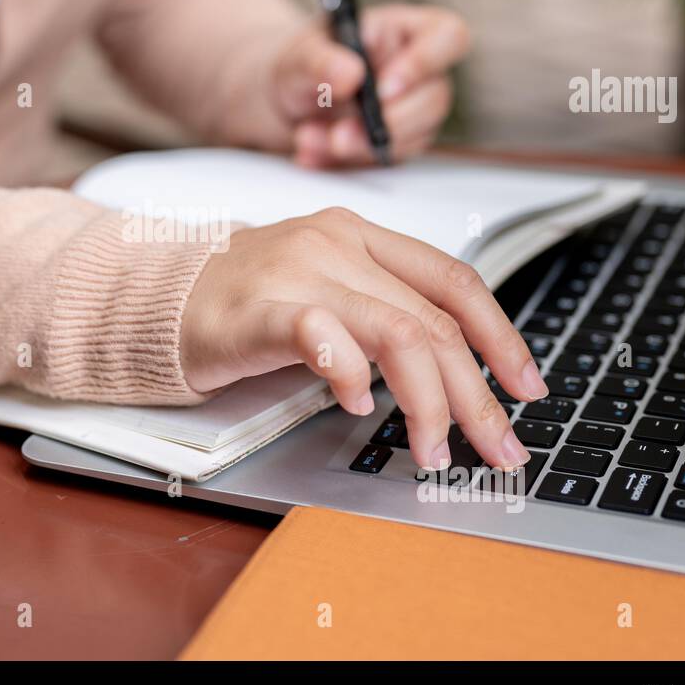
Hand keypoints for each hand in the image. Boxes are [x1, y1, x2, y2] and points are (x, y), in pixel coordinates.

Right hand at [180, 208, 547, 470]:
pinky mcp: (257, 309)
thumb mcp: (325, 290)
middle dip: (478, 393)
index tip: (527, 387)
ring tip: (434, 449)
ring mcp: (296, 272)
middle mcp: (335, 244)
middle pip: (432, 319)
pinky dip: (350, 374)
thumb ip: (380, 312)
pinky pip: (320, 337)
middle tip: (498, 448)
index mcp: (359, 235)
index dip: (501, 336)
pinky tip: (356, 404)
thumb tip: (452, 372)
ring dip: (429, 401)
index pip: (452, 281)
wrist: (157, 296)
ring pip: (396, 331)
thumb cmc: (244, 302)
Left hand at [272, 5, 469, 167]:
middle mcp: (418, 72)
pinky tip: (312, 150)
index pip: (448, 36)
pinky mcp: (397, 143)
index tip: (383, 89)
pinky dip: (345, 162)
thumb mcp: (299, 56)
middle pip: (435, 99)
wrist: (283, 101)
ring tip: (307, 137)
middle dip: (387, 123)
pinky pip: (384, 160)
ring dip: (359, 147)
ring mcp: (411, 110)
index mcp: (404, 31)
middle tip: (339, 134)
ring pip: (412, 137)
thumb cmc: (301, 65)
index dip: (426, 62)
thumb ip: (320, 61)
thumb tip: (351, 74)